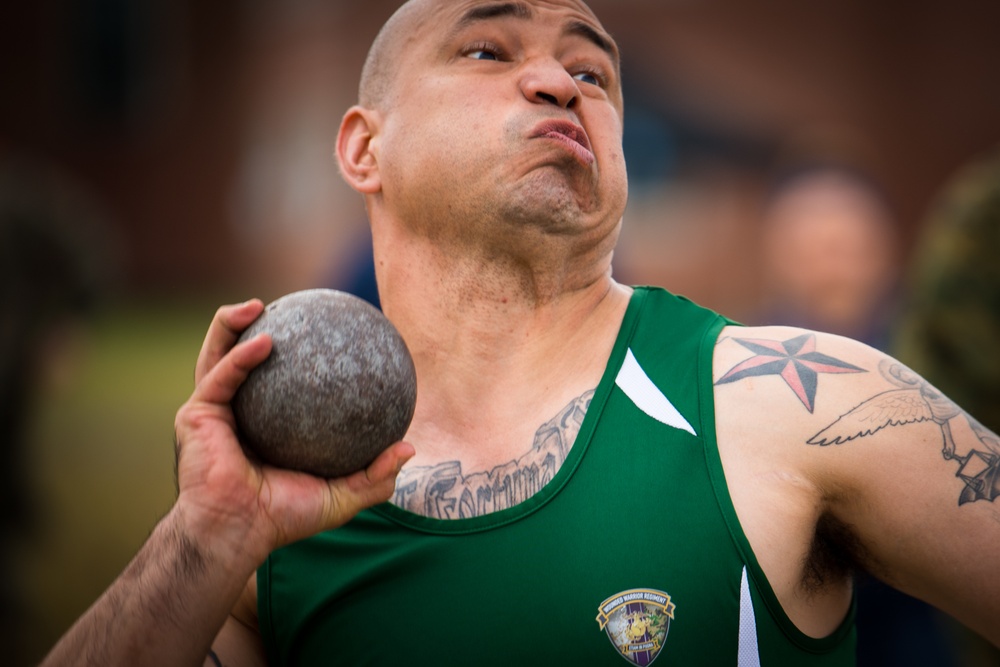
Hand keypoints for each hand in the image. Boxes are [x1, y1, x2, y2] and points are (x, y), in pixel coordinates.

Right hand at [173, 299, 413, 568]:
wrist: (239, 534)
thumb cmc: (283, 518)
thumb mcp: (340, 497)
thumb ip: (374, 476)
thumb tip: (410, 448)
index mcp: (261, 425)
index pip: (273, 381)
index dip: (290, 353)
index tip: (320, 329)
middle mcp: (234, 412)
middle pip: (238, 357)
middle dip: (252, 325)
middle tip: (286, 307)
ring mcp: (212, 411)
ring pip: (218, 354)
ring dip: (232, 323)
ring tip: (260, 305)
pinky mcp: (197, 414)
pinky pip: (221, 376)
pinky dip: (240, 356)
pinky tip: (264, 341)